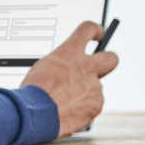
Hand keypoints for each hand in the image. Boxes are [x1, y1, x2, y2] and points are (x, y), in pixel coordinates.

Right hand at [20, 21, 118, 137]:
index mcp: (70, 53)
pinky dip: (82, 110)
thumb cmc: (33, 92)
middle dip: (107, 61)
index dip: (95, 30)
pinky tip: (67, 112)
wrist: (34, 114)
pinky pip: (92, 106)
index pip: (88, 29)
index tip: (97, 34)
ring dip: (83, 94)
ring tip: (63, 102)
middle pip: (111, 58)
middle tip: (99, 68)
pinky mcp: (95, 106)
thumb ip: (62, 66)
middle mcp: (87, 67)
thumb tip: (68, 71)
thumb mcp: (43, 69)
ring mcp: (94, 87)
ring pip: (95, 88)